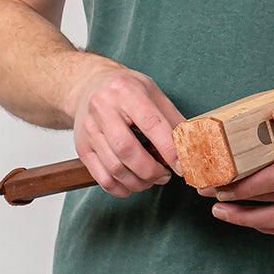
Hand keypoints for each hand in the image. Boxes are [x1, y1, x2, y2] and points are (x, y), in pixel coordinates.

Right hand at [70, 65, 186, 196]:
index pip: (150, 123)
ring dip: (138, 182)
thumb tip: (192, 145)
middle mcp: (103, 108)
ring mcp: (89, 129)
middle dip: (151, 171)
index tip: (181, 166)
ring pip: (114, 168)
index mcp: (126, 91)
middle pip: (127, 150)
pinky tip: (132, 184)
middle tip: (165, 175)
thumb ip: (172, 117)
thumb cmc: (125, 89)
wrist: (89, 84)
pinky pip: (101, 177)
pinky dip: (120, 188)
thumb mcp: (152, 91)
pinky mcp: (81, 147)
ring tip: (151, 179)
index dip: (168, 148)